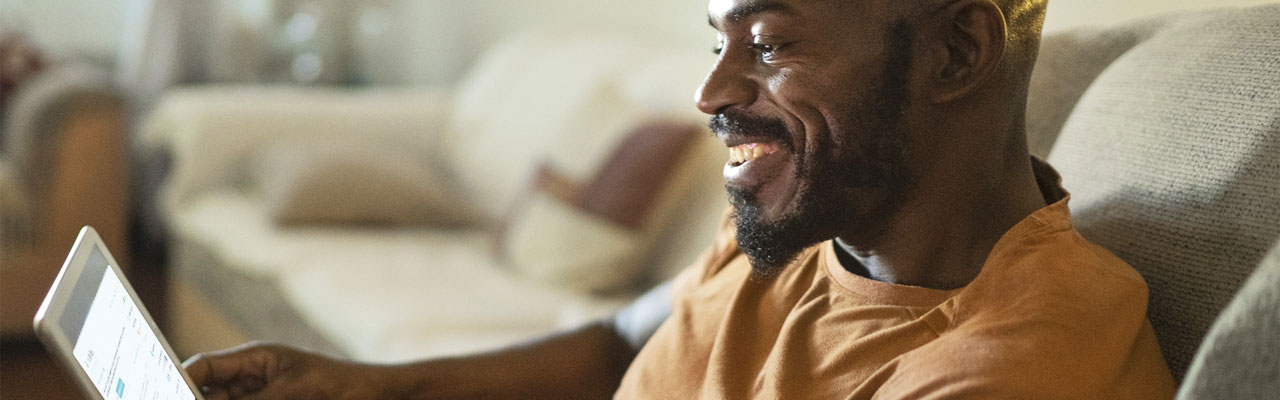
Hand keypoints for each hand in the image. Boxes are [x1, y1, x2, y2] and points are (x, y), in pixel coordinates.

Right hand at [183, 342, 393, 399]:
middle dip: (190, 398)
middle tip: (165, 399)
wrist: (374, 396)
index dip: (177, 380)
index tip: (155, 390)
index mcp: (253, 359)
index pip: (202, 368)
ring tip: (181, 398)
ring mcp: (260, 396)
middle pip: (205, 392)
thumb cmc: (339, 385)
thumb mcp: (290, 393)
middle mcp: (250, 379)